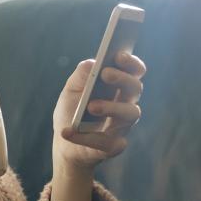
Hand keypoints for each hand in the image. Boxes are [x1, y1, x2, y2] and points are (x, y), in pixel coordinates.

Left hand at [52, 52, 146, 172]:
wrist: (64, 143)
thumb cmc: (72, 111)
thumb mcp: (71, 90)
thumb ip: (81, 75)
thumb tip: (93, 63)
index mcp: (118, 87)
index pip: (135, 71)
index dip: (131, 62)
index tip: (119, 55)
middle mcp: (126, 104)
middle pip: (135, 88)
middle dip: (122, 78)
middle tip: (105, 74)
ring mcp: (123, 126)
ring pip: (131, 113)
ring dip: (111, 107)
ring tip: (90, 106)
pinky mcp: (114, 146)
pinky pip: (106, 142)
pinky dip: (84, 137)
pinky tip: (67, 132)